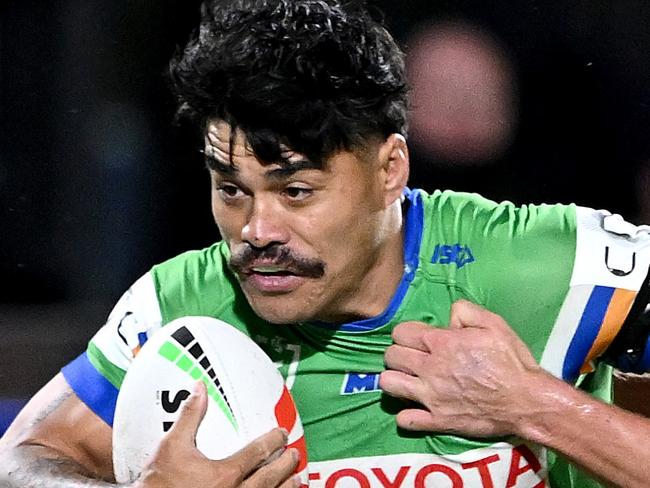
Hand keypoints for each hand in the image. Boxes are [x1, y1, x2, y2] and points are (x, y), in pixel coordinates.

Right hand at [133, 382, 299, 487]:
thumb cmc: (159, 483)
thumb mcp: (171, 446)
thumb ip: (189, 416)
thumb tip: (199, 388)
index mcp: (224, 474)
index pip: (257, 454)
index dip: (273, 441)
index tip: (281, 434)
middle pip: (269, 478)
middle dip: (285, 465)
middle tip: (295, 455)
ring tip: (297, 480)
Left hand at [380, 300, 546, 437]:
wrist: (527, 401)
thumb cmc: (511, 361)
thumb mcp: (493, 323)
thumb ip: (465, 311)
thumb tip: (448, 317)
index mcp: (441, 343)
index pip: (400, 332)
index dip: (406, 333)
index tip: (417, 339)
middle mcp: (430, 368)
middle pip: (391, 356)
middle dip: (397, 353)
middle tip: (411, 358)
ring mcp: (431, 396)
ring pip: (389, 384)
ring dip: (394, 380)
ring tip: (408, 380)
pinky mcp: (437, 420)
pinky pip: (405, 419)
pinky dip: (406, 415)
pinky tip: (417, 408)